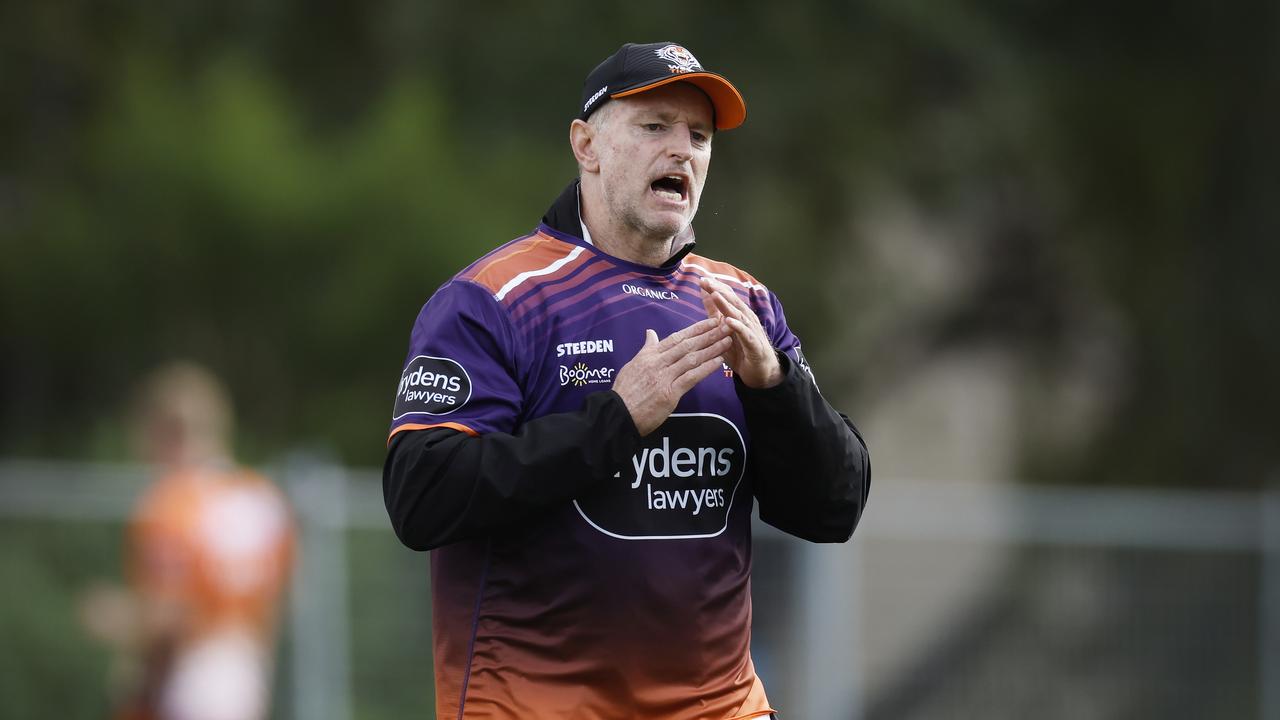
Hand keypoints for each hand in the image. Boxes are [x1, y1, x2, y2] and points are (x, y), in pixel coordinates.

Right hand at [612, 318, 731, 434]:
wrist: (618, 414)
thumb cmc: (625, 392)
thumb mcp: (633, 365)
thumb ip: (646, 349)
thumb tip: (651, 333)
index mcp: (649, 355)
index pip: (676, 338)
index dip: (695, 329)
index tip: (710, 321)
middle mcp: (657, 363)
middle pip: (687, 345)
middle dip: (708, 334)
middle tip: (726, 325)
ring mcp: (663, 377)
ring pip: (692, 359)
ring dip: (711, 349)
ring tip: (727, 341)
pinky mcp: (669, 394)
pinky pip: (691, 378)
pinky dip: (706, 369)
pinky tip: (719, 362)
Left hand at [699, 277, 782, 388]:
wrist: (759, 372)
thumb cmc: (741, 350)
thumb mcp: (723, 329)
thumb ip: (715, 311)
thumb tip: (705, 293)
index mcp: (739, 314)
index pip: (727, 296)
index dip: (715, 287)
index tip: (701, 279)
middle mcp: (746, 319)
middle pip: (732, 301)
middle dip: (719, 290)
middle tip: (706, 281)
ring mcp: (751, 331)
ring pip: (738, 315)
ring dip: (726, 304)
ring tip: (715, 295)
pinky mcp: (754, 344)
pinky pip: (745, 334)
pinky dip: (738, 326)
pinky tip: (729, 321)